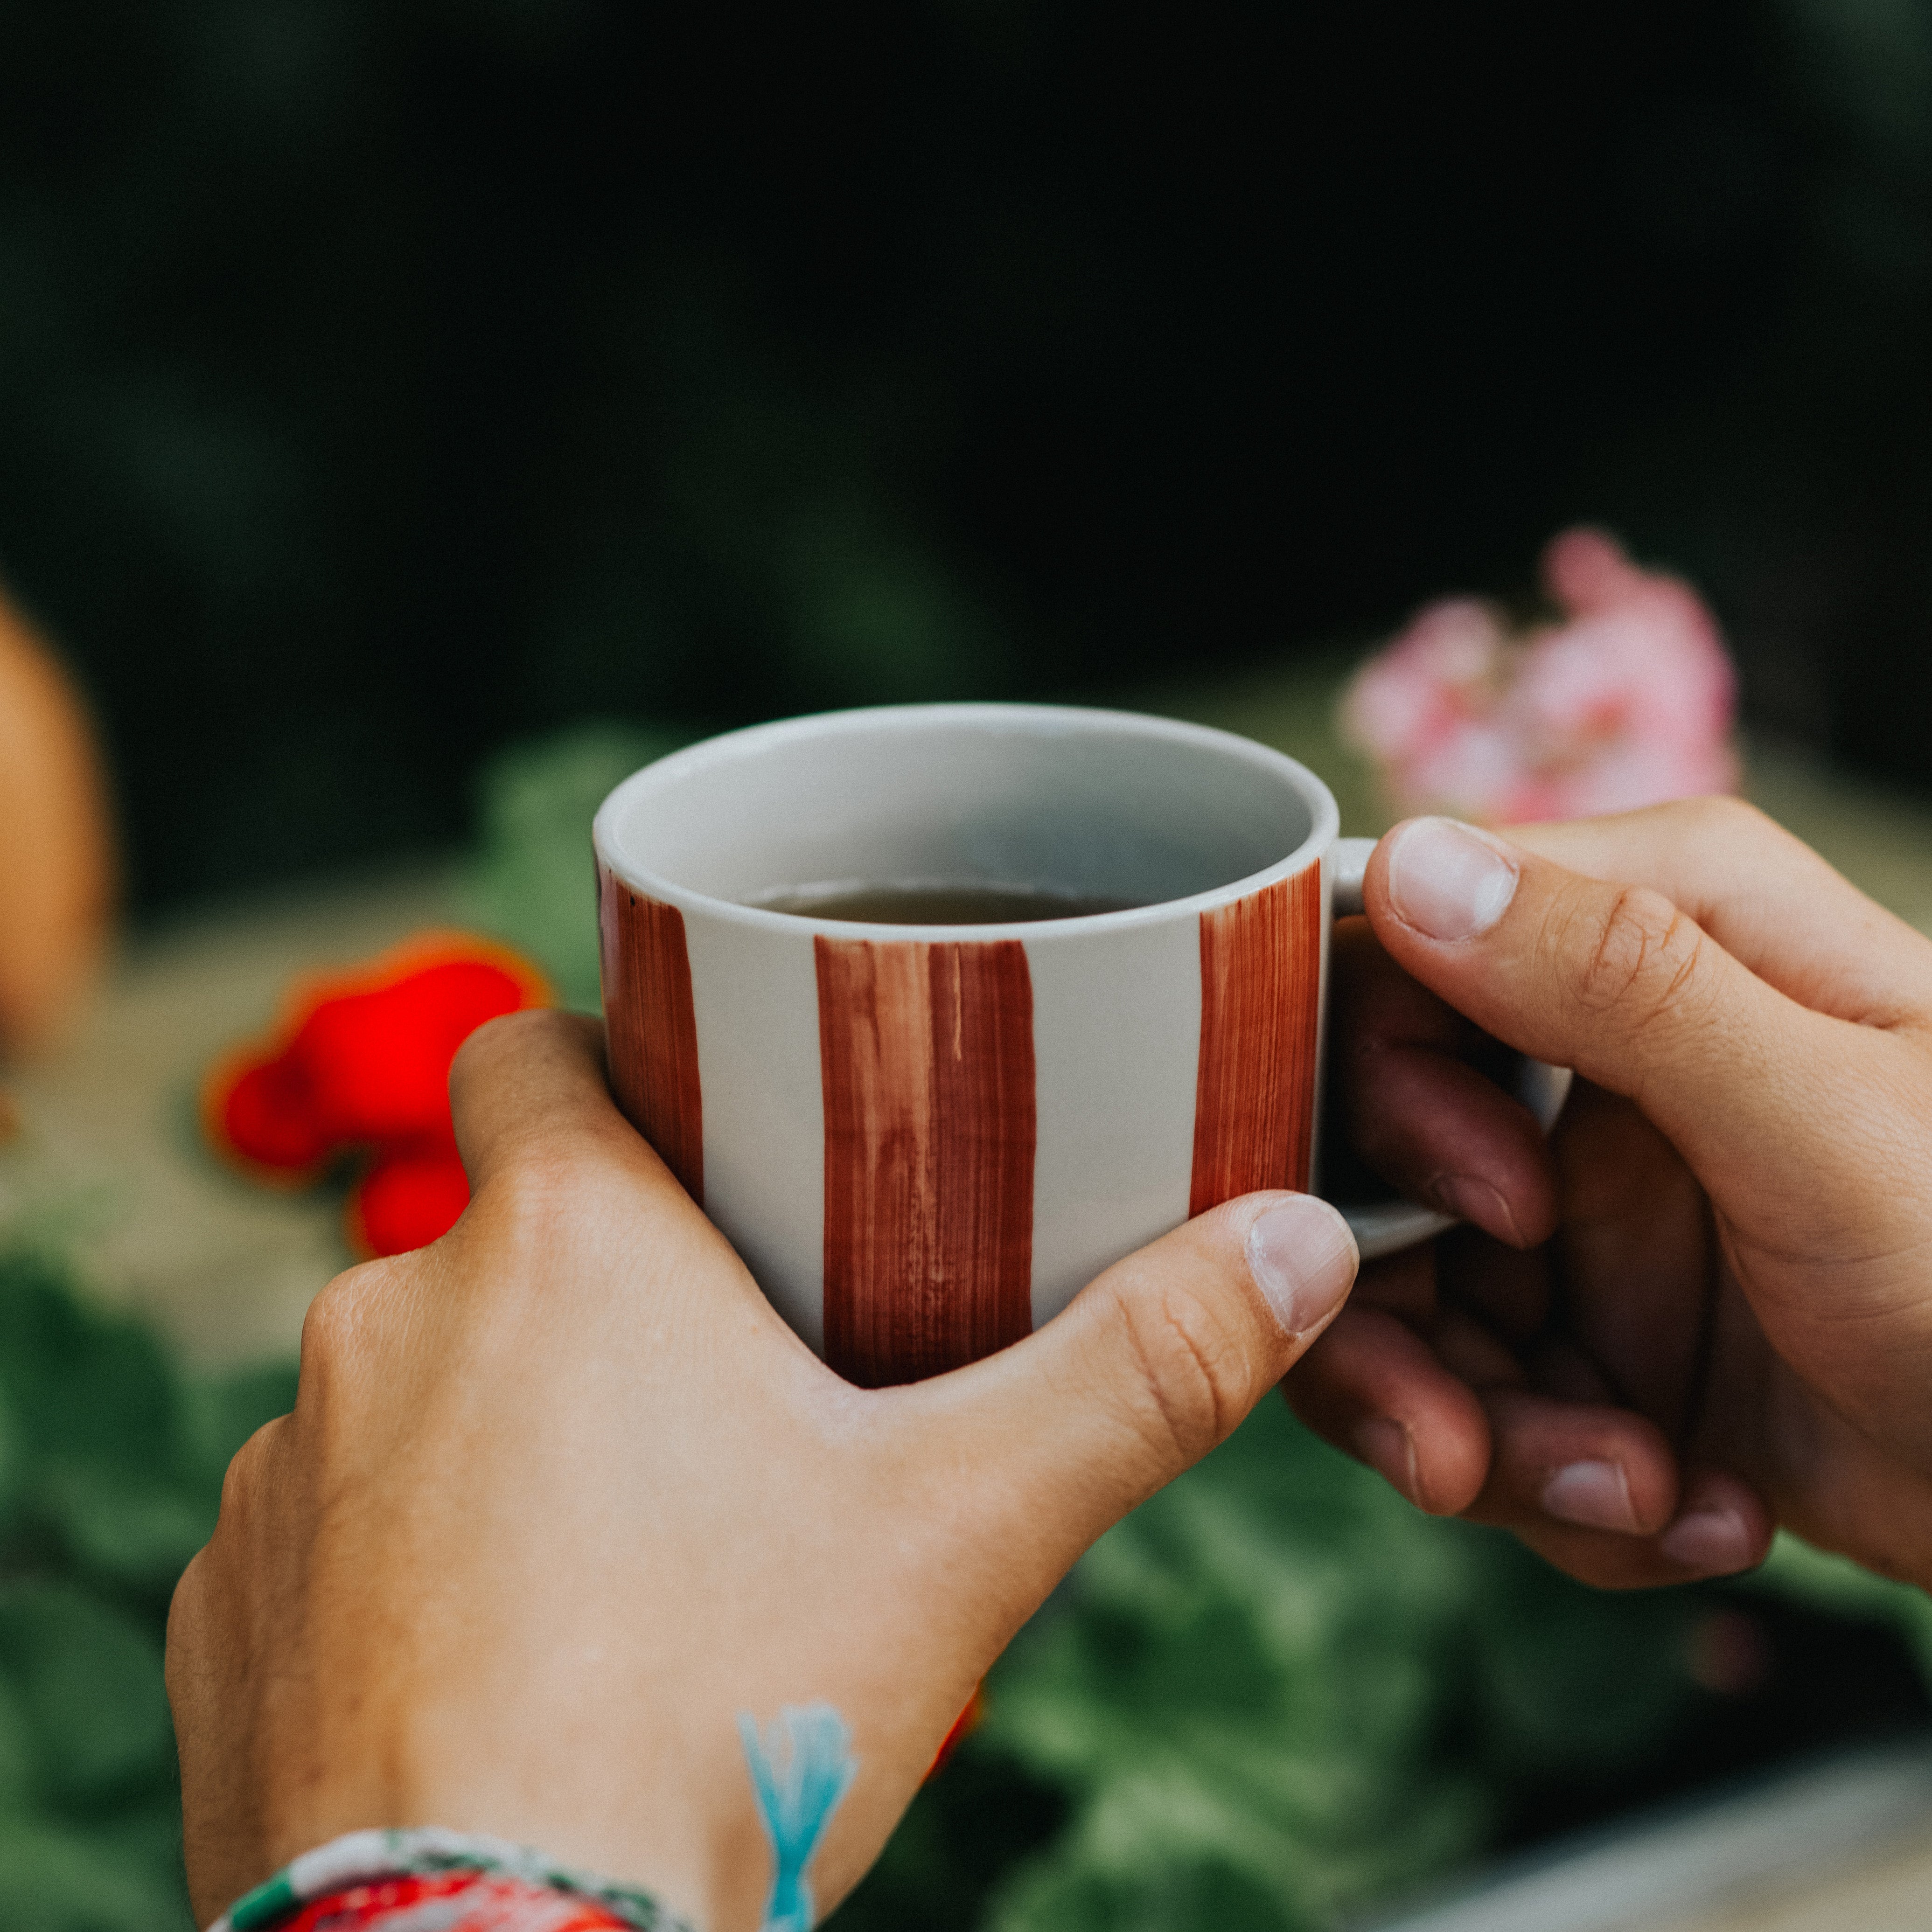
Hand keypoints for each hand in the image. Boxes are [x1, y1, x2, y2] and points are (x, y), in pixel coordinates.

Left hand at [166, 1011, 1359, 1928]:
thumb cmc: (722, 1719)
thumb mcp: (965, 1526)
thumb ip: (1140, 1369)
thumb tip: (1300, 1246)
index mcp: (559, 1242)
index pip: (537, 1047)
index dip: (608, 1064)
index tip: (690, 1129)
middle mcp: (388, 1314)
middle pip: (501, 1231)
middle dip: (597, 1286)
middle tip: (719, 1391)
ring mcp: (292, 1466)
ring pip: (414, 1386)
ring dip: (498, 1429)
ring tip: (618, 1552)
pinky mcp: (227, 1608)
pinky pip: (325, 1529)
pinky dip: (403, 1562)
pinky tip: (501, 1656)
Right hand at [1293, 797, 1931, 1591]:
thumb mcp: (1825, 1120)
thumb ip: (1615, 980)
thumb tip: (1410, 863)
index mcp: (1656, 937)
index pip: (1399, 958)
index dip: (1394, 1093)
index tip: (1498, 1216)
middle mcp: (1593, 1056)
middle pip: (1370, 1154)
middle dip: (1405, 1321)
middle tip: (1461, 1449)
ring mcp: (1582, 1201)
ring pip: (1410, 1305)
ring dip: (1489, 1434)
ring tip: (1632, 1496)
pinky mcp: (1592, 1328)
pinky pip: (1483, 1402)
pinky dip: (1561, 1484)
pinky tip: (1694, 1508)